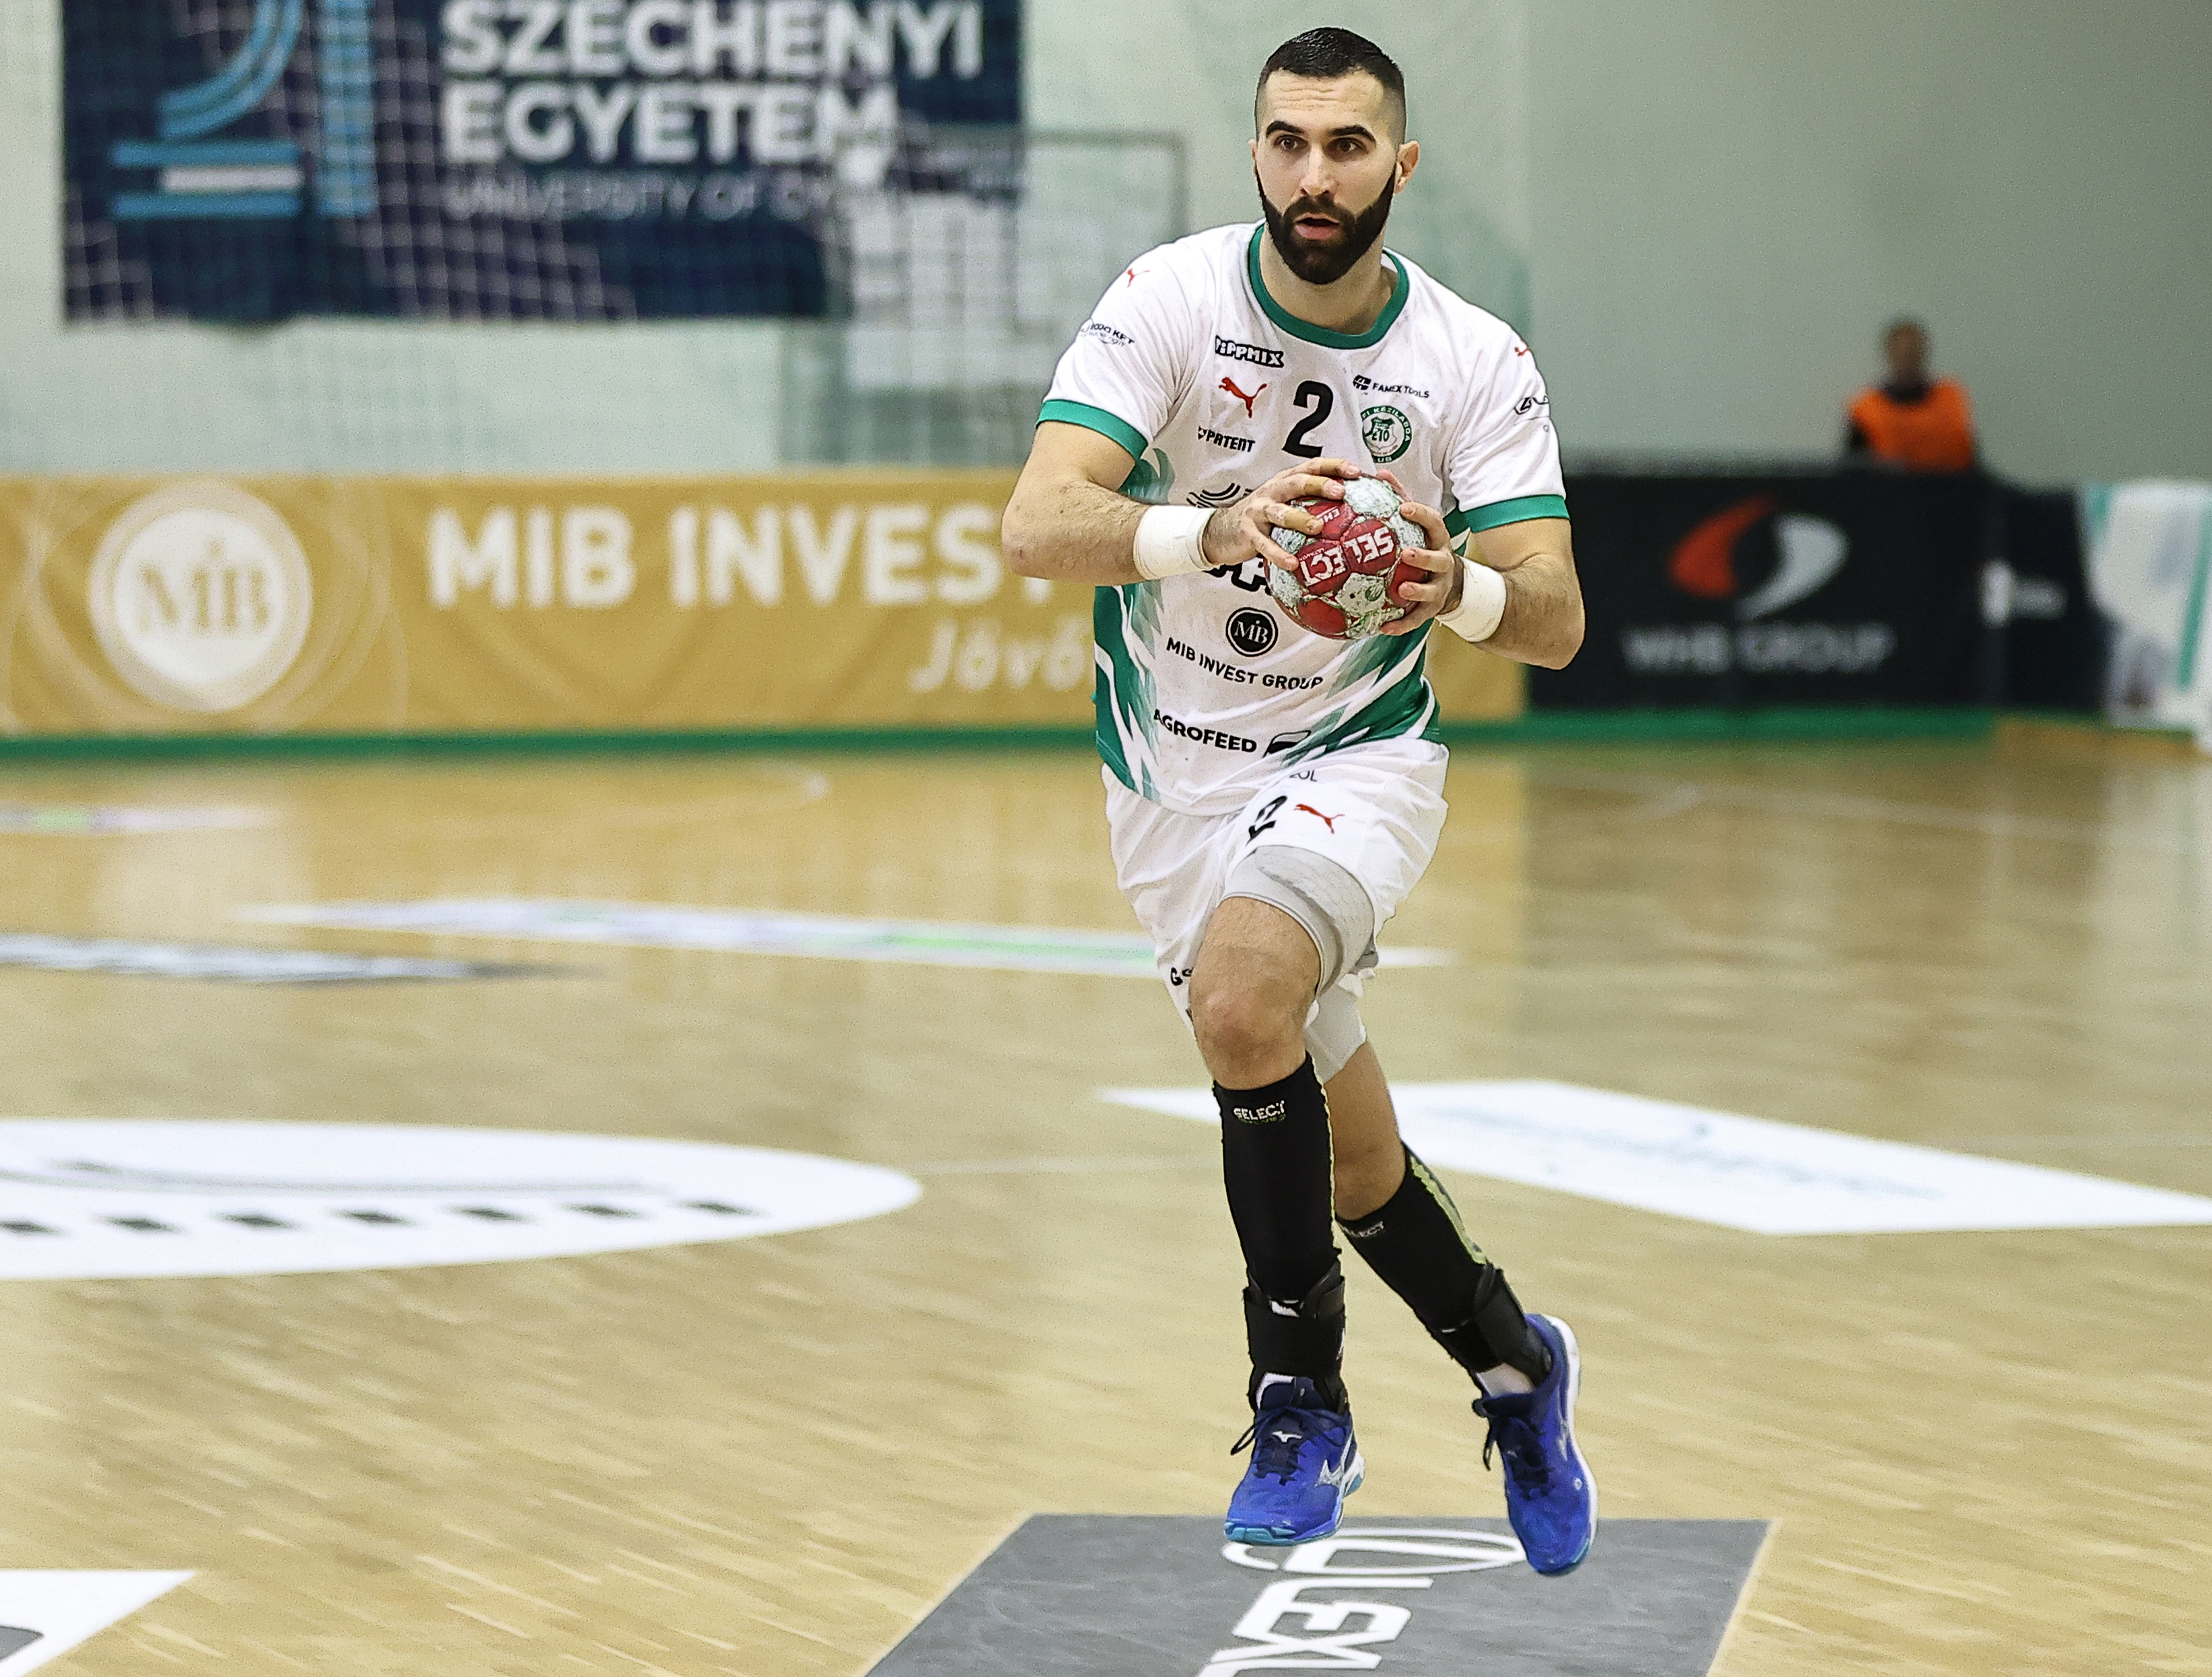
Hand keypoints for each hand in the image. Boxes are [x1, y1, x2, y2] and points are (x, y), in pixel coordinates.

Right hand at [1201, 459, 1364, 570]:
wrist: (1221, 530)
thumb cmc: (1263, 518)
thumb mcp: (1285, 504)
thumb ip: (1310, 504)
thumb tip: (1352, 513)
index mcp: (1285, 481)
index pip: (1312, 467)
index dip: (1334, 467)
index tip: (1356, 472)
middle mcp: (1273, 492)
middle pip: (1297, 482)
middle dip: (1318, 485)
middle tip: (1339, 492)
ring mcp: (1259, 511)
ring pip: (1281, 513)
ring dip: (1300, 518)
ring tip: (1318, 527)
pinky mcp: (1248, 533)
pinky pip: (1265, 544)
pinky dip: (1278, 554)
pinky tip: (1292, 563)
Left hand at [1378, 498, 1462, 634]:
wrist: (1451, 584)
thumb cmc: (1425, 547)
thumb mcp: (1417, 525)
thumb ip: (1400, 498)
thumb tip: (1379, 473)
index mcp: (1437, 540)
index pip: (1433, 523)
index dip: (1420, 515)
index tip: (1404, 508)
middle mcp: (1442, 563)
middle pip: (1437, 559)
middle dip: (1423, 556)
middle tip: (1406, 552)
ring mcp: (1438, 587)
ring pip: (1430, 590)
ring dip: (1417, 591)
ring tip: (1401, 589)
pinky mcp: (1431, 610)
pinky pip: (1416, 619)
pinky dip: (1401, 625)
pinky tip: (1383, 628)